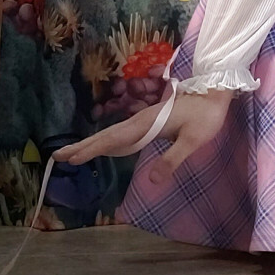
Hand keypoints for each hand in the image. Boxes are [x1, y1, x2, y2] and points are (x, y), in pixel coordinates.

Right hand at [52, 87, 234, 184]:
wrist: (217, 94)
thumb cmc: (207, 116)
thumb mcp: (194, 140)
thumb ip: (173, 159)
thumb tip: (151, 180)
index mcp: (147, 124)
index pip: (114, 139)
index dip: (91, 149)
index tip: (70, 158)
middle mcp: (141, 121)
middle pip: (107, 135)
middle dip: (82, 146)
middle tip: (57, 157)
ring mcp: (145, 120)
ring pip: (113, 134)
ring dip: (92, 143)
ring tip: (71, 154)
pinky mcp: (151, 122)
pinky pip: (123, 134)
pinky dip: (108, 142)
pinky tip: (104, 148)